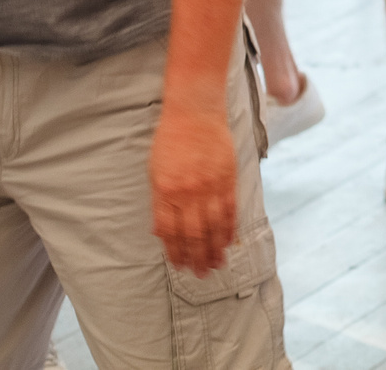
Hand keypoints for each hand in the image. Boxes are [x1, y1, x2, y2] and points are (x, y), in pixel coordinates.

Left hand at [148, 102, 238, 272]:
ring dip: (215, 248)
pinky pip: (229, 209)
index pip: (170, 231)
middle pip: (192, 234)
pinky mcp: (227, 177)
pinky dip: (230, 228)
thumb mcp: (155, 171)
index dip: (176, 252)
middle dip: (196, 257)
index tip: (181, 265)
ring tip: (217, 265)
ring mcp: (209, 185)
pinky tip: (229, 241)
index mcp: (164, 191)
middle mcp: (187, 192)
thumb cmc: (171, 139)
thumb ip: (160, 201)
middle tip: (200, 274)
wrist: (194, 110)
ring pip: (213, 226)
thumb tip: (161, 231)